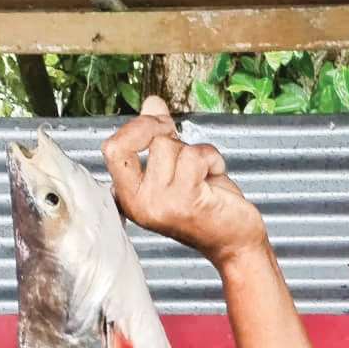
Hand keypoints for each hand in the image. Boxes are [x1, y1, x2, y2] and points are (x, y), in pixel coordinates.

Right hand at [103, 96, 267, 266]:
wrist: (235, 243)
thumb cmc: (209, 208)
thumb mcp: (178, 169)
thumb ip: (159, 137)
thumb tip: (152, 104)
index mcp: (131, 197)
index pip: (113, 149)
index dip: (135, 127)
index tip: (159, 125)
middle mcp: (140, 203)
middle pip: (139, 140)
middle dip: (160, 129)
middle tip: (182, 141)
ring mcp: (161, 203)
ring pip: (169, 145)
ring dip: (195, 151)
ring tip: (204, 174)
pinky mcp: (186, 201)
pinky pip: (194, 155)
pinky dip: (211, 158)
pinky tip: (215, 177)